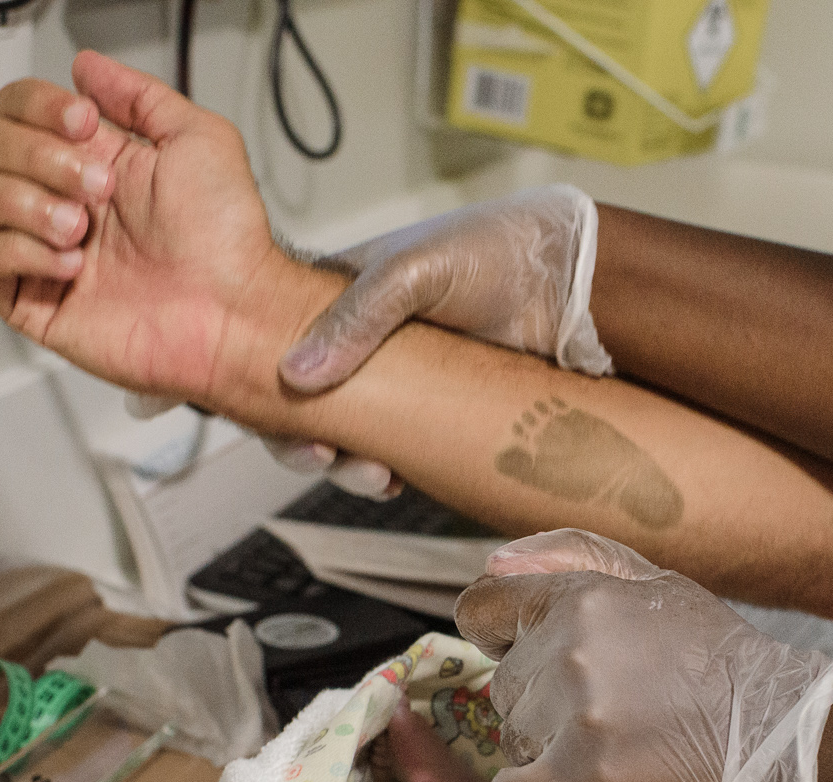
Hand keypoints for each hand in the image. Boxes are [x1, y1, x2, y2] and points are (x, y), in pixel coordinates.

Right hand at [0, 52, 285, 407]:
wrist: (233, 313)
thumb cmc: (227, 241)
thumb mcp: (199, 139)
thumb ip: (139, 96)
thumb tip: (88, 69)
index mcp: (89, 160)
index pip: (14, 109)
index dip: (36, 106)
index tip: (83, 122)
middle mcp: (58, 200)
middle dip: (36, 157)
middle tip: (96, 187)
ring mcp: (39, 250)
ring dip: (20, 202)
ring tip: (80, 227)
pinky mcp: (31, 301)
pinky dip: (17, 252)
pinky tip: (70, 264)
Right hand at [267, 186, 610, 499]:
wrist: (576, 283)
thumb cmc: (498, 252)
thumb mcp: (415, 270)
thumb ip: (355, 317)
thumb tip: (297, 375)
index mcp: (339, 291)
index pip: (273, 340)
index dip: (256, 381)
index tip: (261, 416)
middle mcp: (361, 338)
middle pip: (301, 400)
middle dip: (302, 437)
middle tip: (321, 456)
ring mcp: (397, 379)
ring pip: (346, 432)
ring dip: (344, 463)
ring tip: (369, 474)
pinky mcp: (433, 411)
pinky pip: (392, 448)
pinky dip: (383, 469)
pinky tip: (393, 478)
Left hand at [453, 530, 832, 781]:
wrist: (772, 732)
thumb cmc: (714, 656)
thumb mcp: (653, 583)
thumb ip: (571, 558)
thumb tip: (493, 560)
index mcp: (581, 598)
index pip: (483, 609)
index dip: (497, 636)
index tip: (525, 656)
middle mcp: (571, 652)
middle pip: (504, 686)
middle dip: (539, 700)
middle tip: (597, 713)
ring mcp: (577, 719)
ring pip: (512, 740)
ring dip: (545, 750)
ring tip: (604, 748)